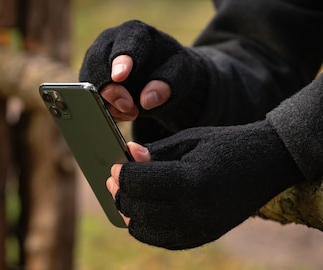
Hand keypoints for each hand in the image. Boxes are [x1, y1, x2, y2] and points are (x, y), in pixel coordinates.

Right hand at [79, 20, 203, 127]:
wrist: (163, 77)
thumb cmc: (173, 70)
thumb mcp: (180, 75)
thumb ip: (167, 85)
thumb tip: (147, 100)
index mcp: (135, 33)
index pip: (125, 44)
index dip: (121, 61)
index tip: (120, 77)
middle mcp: (110, 42)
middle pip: (98, 64)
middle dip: (112, 91)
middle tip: (130, 108)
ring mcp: (97, 60)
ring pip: (89, 83)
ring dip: (109, 104)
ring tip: (132, 112)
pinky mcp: (92, 79)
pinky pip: (90, 97)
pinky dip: (106, 110)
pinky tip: (124, 112)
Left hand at [106, 120, 303, 249]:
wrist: (265, 162)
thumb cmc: (226, 144)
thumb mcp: (189, 139)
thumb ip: (156, 152)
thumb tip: (127, 156)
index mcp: (193, 180)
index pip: (140, 183)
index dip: (121, 174)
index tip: (114, 166)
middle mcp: (196, 210)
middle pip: (139, 209)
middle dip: (120, 194)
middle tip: (114, 179)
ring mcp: (202, 228)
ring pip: (147, 230)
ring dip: (130, 212)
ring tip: (125, 194)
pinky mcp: (205, 235)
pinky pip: (164, 239)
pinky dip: (147, 227)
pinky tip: (143, 210)